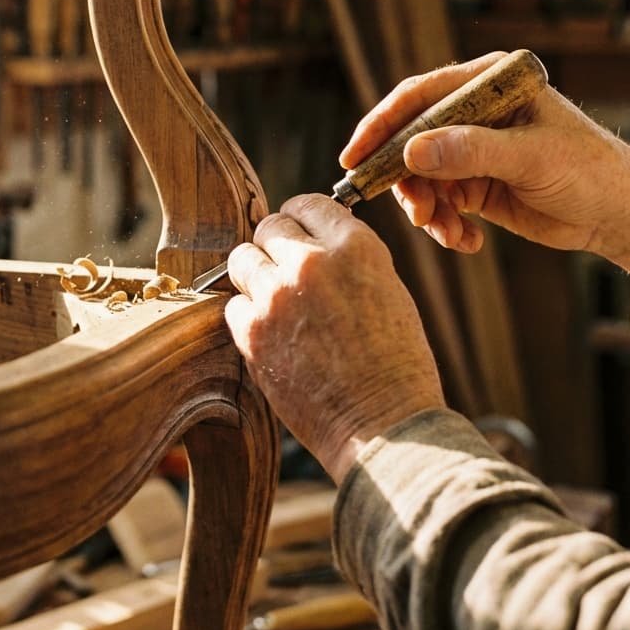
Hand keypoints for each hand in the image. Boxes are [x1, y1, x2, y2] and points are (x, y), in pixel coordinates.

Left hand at [225, 194, 443, 483]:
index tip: (300, 233)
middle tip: (287, 271)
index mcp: (356, 247)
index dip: (303, 220)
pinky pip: (233, 305)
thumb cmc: (396, 364)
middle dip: (276, 245)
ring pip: (242, 259)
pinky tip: (272, 334)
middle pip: (269, 227)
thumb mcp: (387, 289)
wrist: (384, 425)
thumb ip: (347, 257)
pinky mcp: (253, 333)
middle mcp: (312, 262)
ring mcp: (277, 296)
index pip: (309, 204)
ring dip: (256, 275)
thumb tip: (312, 240)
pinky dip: (248, 317)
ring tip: (276, 301)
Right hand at [340, 52, 629, 299]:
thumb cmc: (589, 170)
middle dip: (406, 182)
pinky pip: (438, 203)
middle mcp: (472, 113)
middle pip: (410, 141)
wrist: (619, 214)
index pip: (418, 97)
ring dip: (427, 210)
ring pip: (419, 178)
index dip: (381, 125)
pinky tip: (467, 241)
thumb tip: (410, 150)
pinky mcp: (472, 184)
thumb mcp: (530, 157)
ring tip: (448, 232)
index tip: (354, 158)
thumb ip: (470, 151)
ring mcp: (470, 150)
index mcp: (486, 85)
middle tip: (416, 213)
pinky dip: (445, 226)